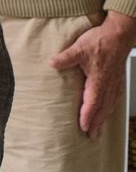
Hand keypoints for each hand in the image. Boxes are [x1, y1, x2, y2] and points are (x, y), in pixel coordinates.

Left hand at [48, 11, 133, 136]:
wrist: (119, 35)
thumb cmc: (101, 41)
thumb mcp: (78, 48)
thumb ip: (65, 57)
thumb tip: (52, 63)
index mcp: (99, 81)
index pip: (92, 103)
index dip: (88, 116)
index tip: (84, 127)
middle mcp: (109, 85)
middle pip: (102, 108)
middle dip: (97, 123)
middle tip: (92, 136)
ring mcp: (115, 83)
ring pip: (110, 105)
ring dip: (104, 118)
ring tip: (99, 129)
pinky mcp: (118, 79)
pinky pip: (115, 98)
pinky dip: (111, 108)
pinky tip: (108, 111)